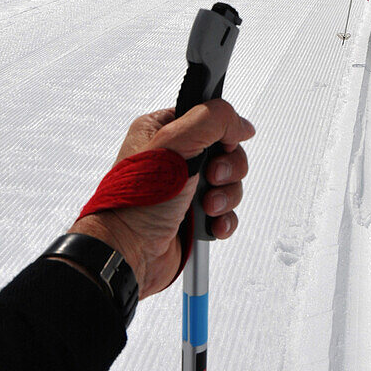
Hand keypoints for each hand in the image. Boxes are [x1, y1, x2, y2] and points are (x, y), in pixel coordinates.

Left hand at [69, 101, 254, 298]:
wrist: (128, 252)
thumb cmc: (136, 201)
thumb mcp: (174, 145)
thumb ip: (212, 121)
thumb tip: (241, 125)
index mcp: (163, 130)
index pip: (209, 119)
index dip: (223, 133)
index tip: (220, 147)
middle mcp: (175, 158)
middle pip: (227, 152)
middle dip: (227, 170)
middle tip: (210, 179)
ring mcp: (186, 188)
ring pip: (230, 183)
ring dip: (225, 196)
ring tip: (206, 207)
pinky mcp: (195, 215)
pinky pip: (226, 211)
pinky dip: (224, 218)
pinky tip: (212, 223)